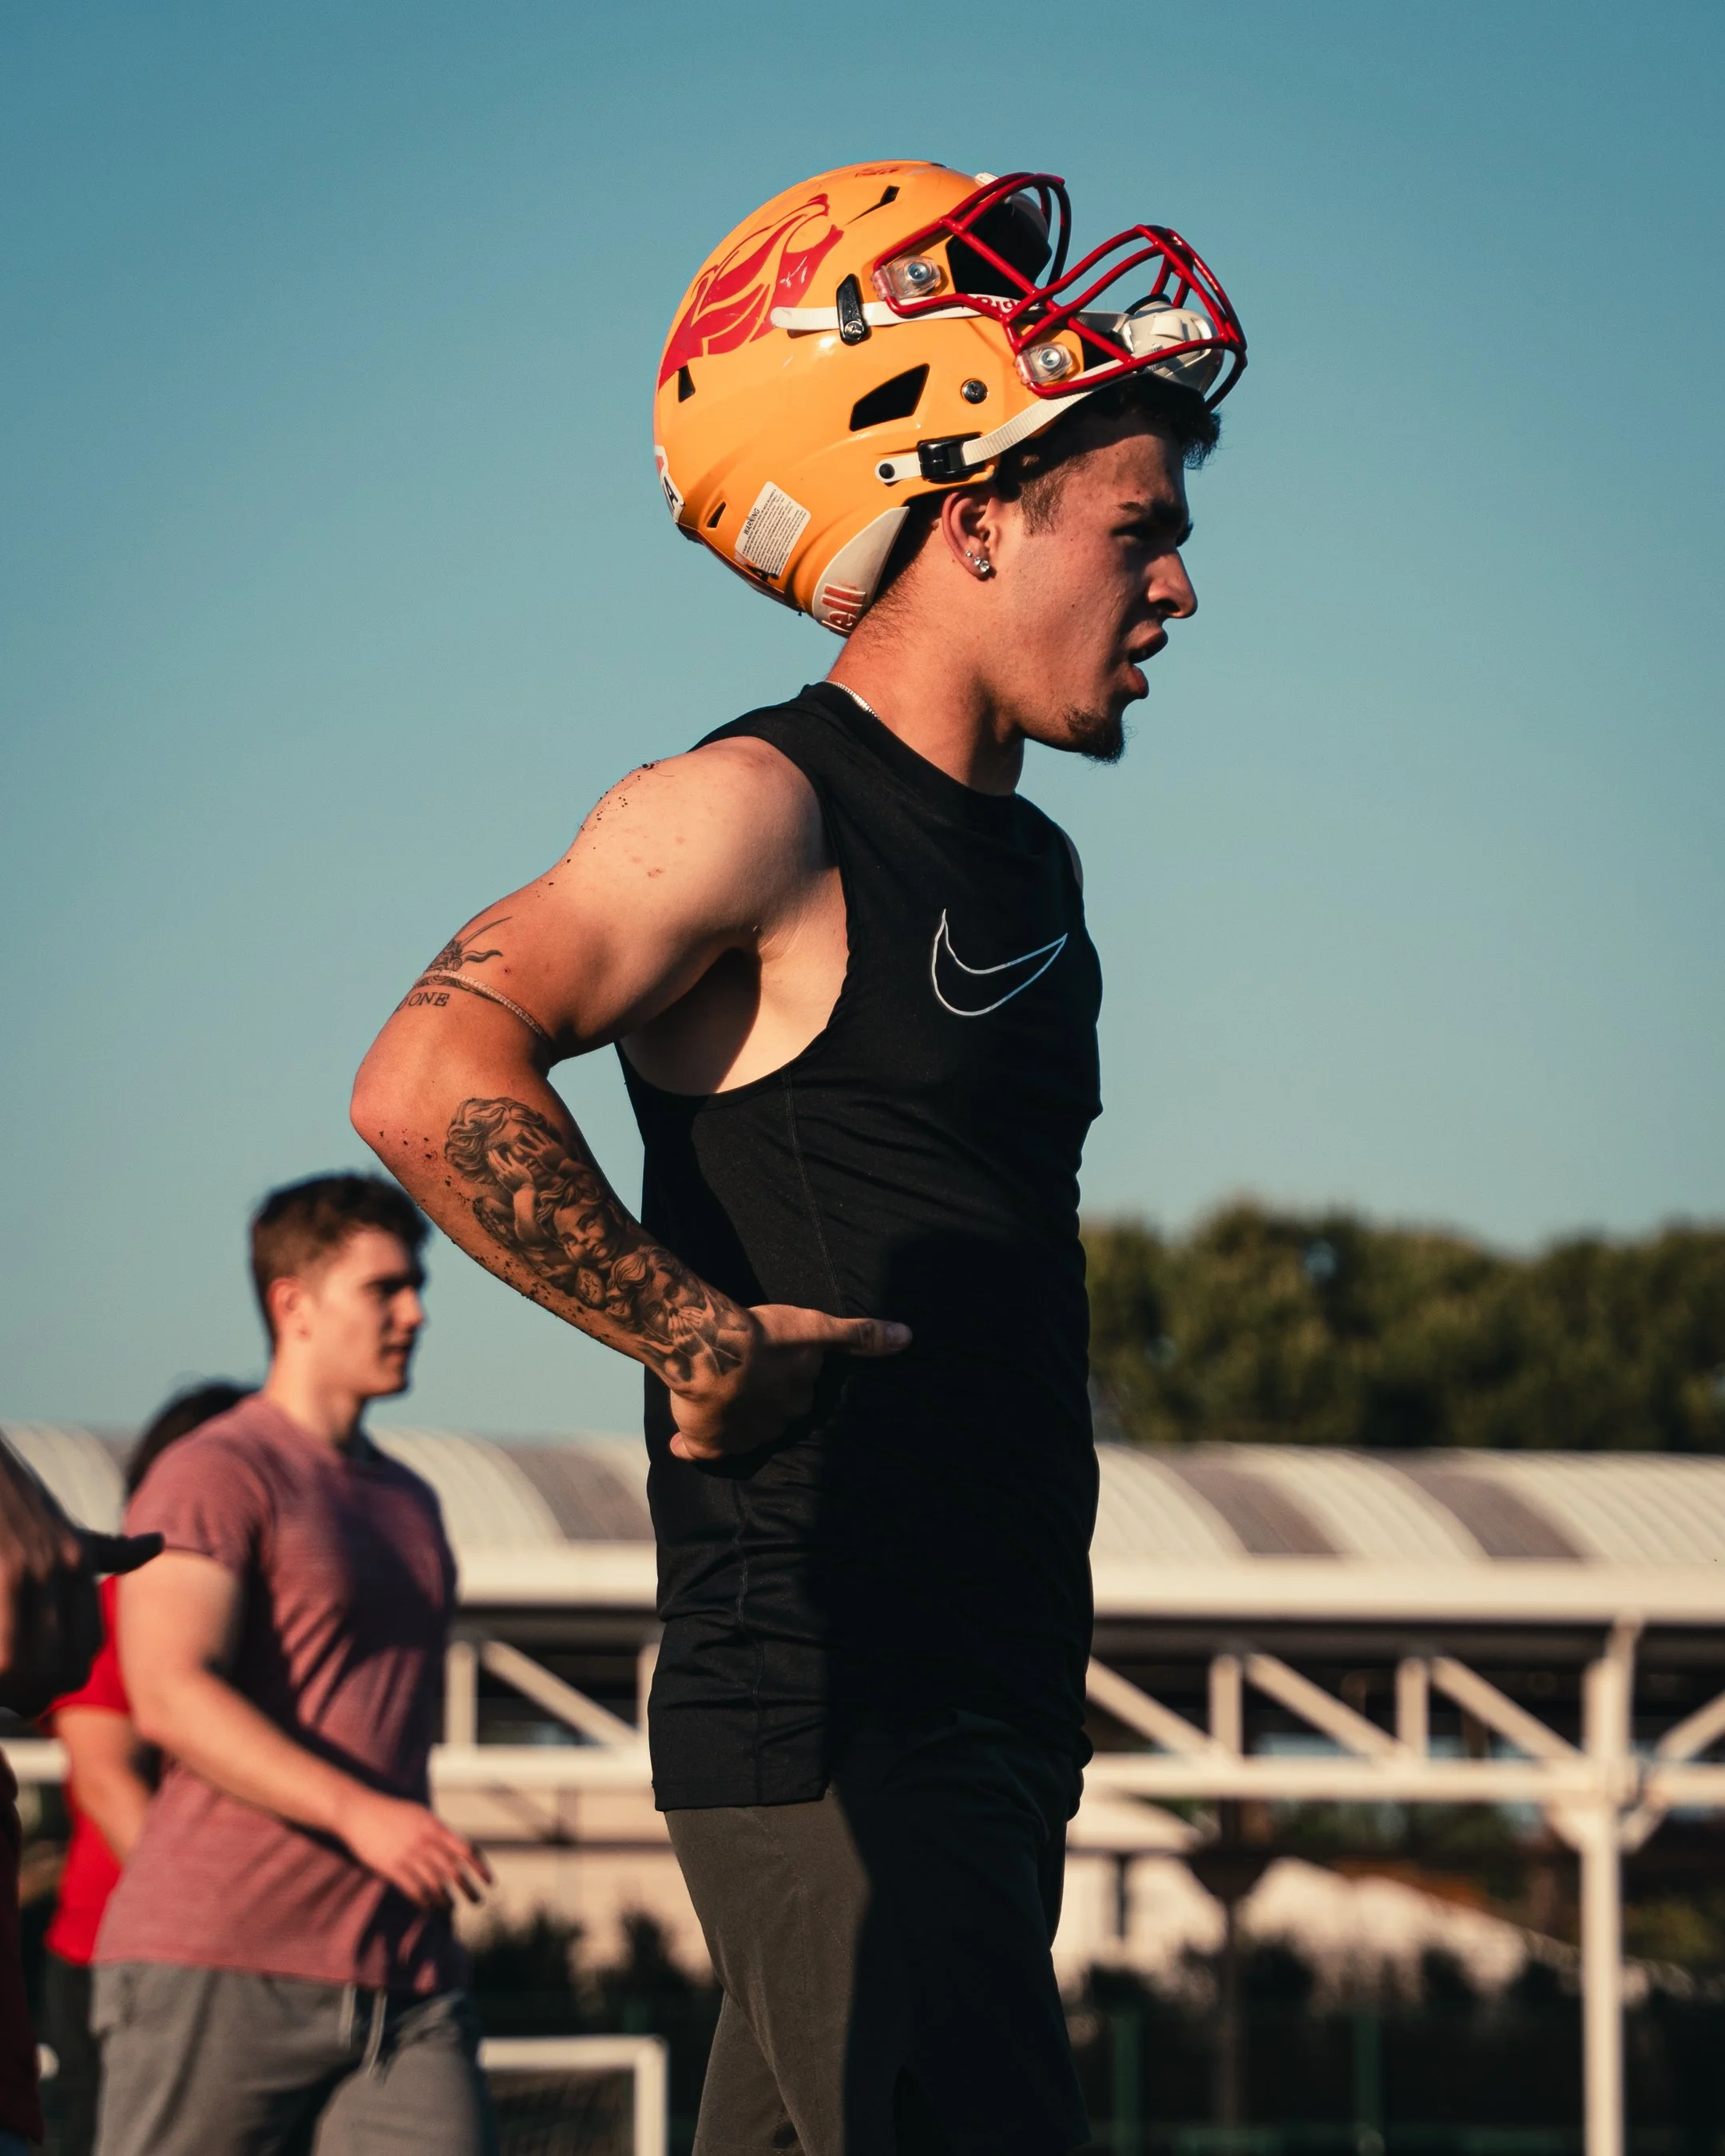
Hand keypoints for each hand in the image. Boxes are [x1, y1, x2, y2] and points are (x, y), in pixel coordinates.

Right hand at [0, 1437, 162, 1716]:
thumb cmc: (12, 1501)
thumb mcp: (67, 1525)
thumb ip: (107, 1549)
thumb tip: (158, 1543)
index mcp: (80, 1562)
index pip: (83, 1650)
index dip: (56, 1677)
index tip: (32, 1681)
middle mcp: (60, 1567)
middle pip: (59, 1670)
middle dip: (31, 1693)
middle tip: (10, 1690)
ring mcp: (23, 1571)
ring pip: (19, 1669)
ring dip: (5, 1687)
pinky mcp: (0, 1574)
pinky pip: (2, 1655)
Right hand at [335, 1785, 491, 1909]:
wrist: (359, 1811)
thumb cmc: (391, 1812)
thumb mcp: (420, 1815)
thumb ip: (437, 1831)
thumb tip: (455, 1847)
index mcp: (434, 1827)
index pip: (465, 1850)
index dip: (479, 1868)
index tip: (490, 1882)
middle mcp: (424, 1842)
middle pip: (452, 1870)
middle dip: (468, 1888)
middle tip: (478, 1902)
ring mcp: (407, 1855)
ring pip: (434, 1884)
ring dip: (446, 1899)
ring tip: (454, 1909)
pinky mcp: (391, 1867)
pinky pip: (413, 1889)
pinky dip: (425, 1902)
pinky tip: (431, 1909)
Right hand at [668, 1303, 910, 1461]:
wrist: (714, 1353)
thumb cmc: (767, 1337)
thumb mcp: (819, 1328)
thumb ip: (860, 1337)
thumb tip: (909, 1337)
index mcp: (798, 1402)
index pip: (796, 1395)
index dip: (784, 1381)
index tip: (771, 1368)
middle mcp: (773, 1426)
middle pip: (768, 1416)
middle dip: (757, 1403)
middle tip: (741, 1381)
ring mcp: (738, 1437)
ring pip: (733, 1431)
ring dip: (724, 1420)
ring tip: (710, 1401)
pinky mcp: (706, 1441)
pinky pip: (698, 1447)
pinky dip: (690, 1444)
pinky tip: (680, 1444)